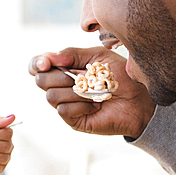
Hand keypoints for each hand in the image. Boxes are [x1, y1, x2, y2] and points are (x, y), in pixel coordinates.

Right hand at [28, 47, 155, 138]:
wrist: (139, 99)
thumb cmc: (120, 76)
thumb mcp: (98, 57)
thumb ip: (72, 54)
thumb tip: (48, 57)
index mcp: (65, 69)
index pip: (38, 66)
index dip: (36, 63)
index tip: (45, 62)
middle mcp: (63, 87)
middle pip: (40, 81)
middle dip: (58, 76)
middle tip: (81, 77)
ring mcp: (67, 104)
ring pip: (51, 96)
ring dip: (74, 91)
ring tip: (94, 91)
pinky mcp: (74, 120)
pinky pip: (63, 110)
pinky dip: (80, 105)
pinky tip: (95, 105)